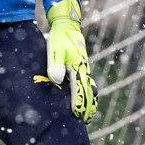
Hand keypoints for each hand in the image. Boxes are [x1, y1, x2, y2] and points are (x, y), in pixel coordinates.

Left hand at [45, 0, 97, 123]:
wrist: (67, 25)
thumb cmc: (59, 38)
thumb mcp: (54, 50)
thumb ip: (55, 64)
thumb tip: (57, 79)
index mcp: (78, 67)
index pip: (81, 89)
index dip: (79, 103)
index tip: (78, 115)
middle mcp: (84, 69)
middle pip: (89, 91)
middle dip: (88, 106)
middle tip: (86, 120)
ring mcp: (84, 67)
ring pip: (90, 87)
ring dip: (90, 101)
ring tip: (88, 114)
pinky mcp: (81, 65)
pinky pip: (87, 82)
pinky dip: (88, 93)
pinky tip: (86, 98)